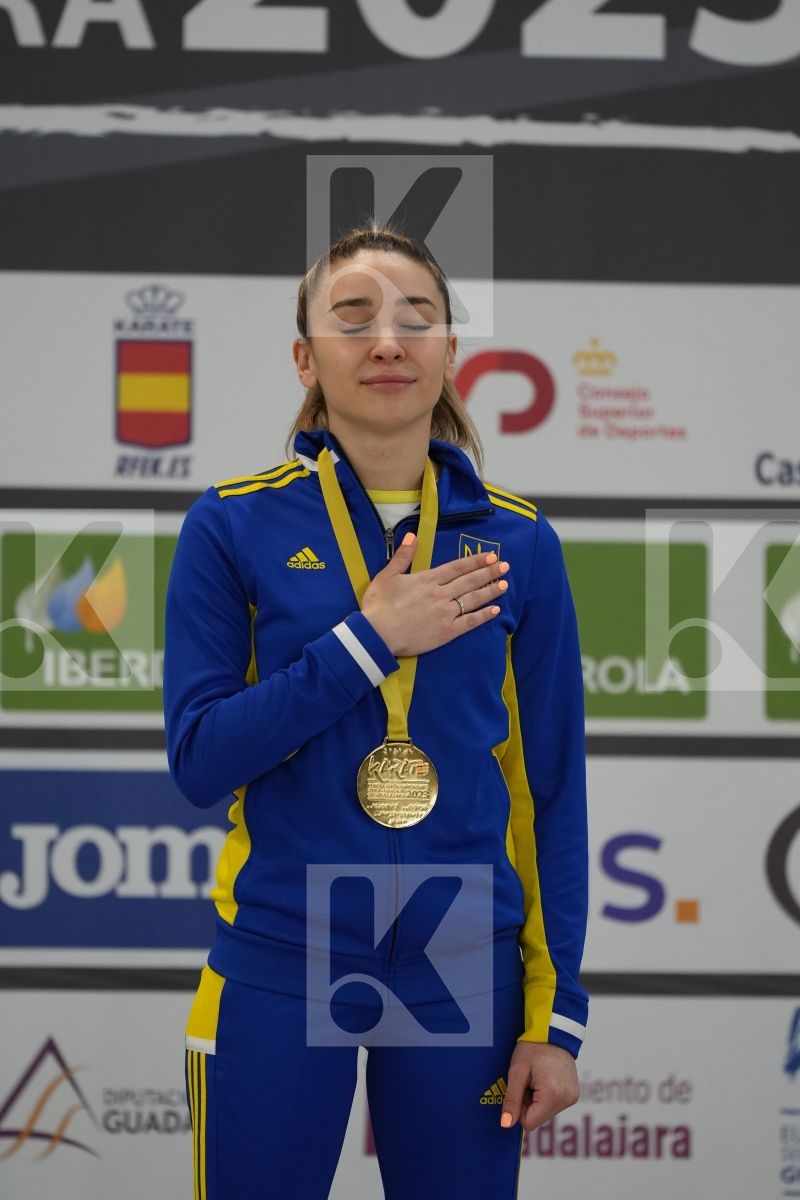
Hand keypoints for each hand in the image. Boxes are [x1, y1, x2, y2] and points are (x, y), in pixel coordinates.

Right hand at [360, 534, 508, 656]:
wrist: (377, 635)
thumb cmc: (379, 606)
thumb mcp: (387, 576)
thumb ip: (402, 556)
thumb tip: (413, 535)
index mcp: (427, 580)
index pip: (457, 567)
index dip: (476, 561)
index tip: (491, 555)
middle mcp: (440, 594)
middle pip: (470, 581)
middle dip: (489, 572)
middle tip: (505, 566)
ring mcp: (445, 613)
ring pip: (473, 599)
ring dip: (490, 591)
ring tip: (505, 584)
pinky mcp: (447, 632)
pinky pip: (470, 622)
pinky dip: (484, 616)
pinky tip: (495, 610)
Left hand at [500, 1042, 578, 1132]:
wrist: (553, 1032)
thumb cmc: (533, 1048)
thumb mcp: (517, 1072)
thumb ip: (512, 1100)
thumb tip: (506, 1124)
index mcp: (553, 1096)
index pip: (529, 1123)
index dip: (520, 1108)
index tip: (521, 1088)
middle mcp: (567, 1100)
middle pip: (539, 1118)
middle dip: (529, 1103)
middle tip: (529, 1081)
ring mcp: (573, 1098)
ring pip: (546, 1113)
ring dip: (537, 1099)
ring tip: (537, 1078)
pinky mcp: (574, 1094)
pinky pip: (554, 1105)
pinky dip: (546, 1096)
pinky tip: (546, 1078)